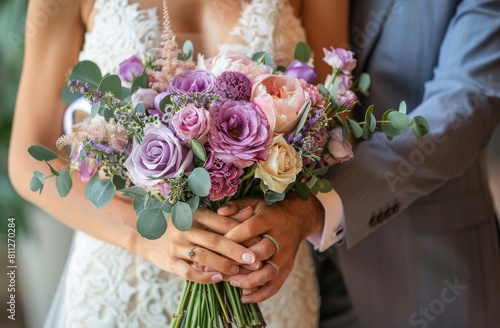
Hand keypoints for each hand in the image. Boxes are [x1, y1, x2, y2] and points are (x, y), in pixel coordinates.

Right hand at [138, 206, 259, 283]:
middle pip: (216, 240)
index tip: (258, 241)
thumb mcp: (198, 214)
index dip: (241, 233)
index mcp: (196, 214)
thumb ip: (224, 216)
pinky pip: (187, 271)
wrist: (142, 230)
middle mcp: (186, 228)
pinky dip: (202, 276)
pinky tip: (216, 278)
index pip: (222, 223)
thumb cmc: (178, 221)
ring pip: (203, 256)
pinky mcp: (169, 261)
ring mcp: (177, 245)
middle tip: (255, 260)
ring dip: (222, 264)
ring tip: (237, 271)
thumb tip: (252, 210)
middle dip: (237, 251)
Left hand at [217, 193, 324, 301]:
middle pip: (261, 252)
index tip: (215, 247)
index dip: (232, 239)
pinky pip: (276, 284)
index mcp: (270, 219)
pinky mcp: (288, 267)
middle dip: (239, 262)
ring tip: (232, 282)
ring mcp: (286, 255)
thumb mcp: (254, 203)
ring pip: (269, 272)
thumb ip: (237, 206)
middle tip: (220, 267)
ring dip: (249, 281)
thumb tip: (219, 213)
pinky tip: (245, 296)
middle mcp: (280, 238)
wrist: (298, 218)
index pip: (250, 229)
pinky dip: (261, 294)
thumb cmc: (269, 211)